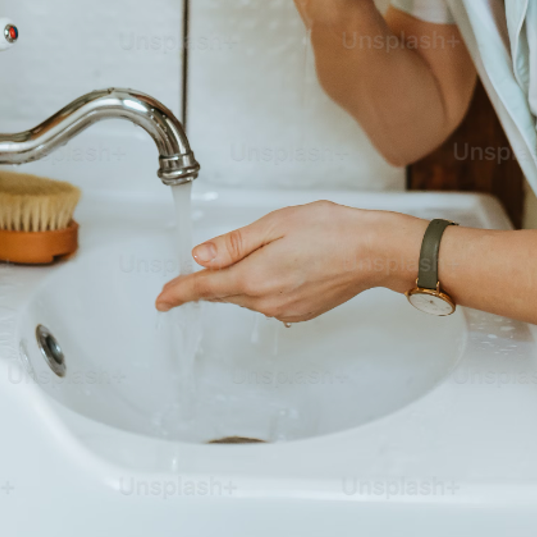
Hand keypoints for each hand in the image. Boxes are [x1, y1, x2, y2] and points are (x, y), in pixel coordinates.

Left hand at [155, 201, 426, 322]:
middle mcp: (267, 301)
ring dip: (235, 283)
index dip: (179, 292)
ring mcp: (285, 310)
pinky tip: (272, 270)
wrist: (373, 251)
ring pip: (245, 298)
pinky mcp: (301, 312)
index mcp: (255, 278)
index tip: (162, 298)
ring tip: (244, 259)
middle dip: (204, 285)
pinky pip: (267, 302)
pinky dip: (259, 288)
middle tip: (186, 280)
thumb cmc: (332, 231)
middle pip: (223, 293)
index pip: (204, 288)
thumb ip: (234, 244)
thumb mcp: (275, 225)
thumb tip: (201, 256)